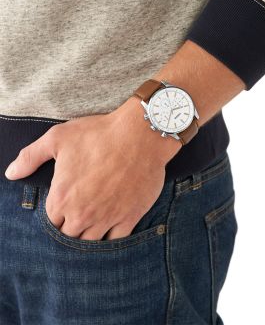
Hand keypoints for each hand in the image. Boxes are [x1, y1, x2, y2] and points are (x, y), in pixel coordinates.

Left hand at [4, 97, 180, 239]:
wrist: (140, 135)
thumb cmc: (99, 134)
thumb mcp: (58, 138)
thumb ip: (30, 157)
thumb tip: (11, 173)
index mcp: (61, 197)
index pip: (50, 223)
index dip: (55, 217)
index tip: (62, 210)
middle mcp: (82, 214)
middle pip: (68, 237)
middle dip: (70, 230)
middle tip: (77, 219)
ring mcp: (107, 218)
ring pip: (91, 243)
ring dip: (89, 238)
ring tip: (92, 228)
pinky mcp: (129, 217)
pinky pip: (116, 241)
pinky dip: (111, 241)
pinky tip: (111, 232)